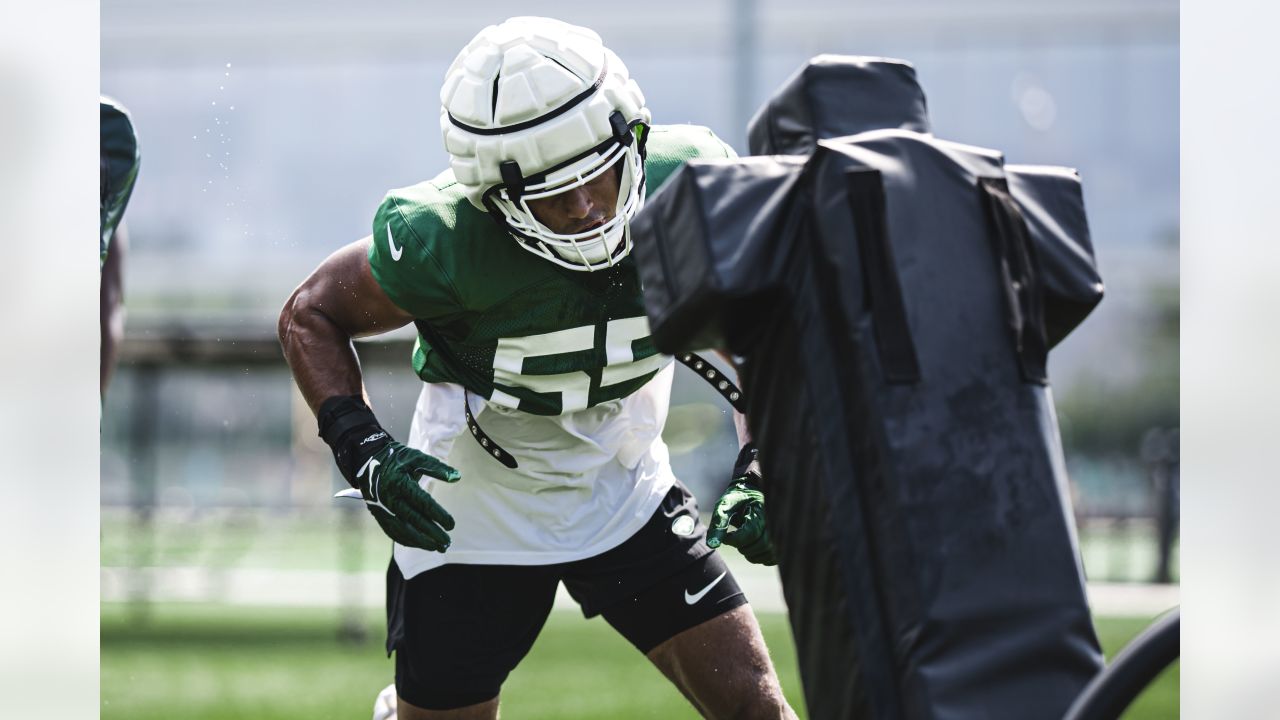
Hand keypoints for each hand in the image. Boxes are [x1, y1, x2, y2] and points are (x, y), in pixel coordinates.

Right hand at [318, 395, 461, 551]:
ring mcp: (384, 509)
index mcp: (400, 483)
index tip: (451, 525)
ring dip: (421, 542)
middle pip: (414, 520)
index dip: (438, 515)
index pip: (423, 503)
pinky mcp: (380, 516)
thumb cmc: (398, 459)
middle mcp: (391, 499)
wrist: (369, 462)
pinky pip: (394, 532)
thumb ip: (437, 468)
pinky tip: (422, 545)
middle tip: (447, 542)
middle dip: (432, 533)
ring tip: (438, 548)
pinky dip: (408, 541)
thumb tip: (457, 477)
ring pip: (403, 530)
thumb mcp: (417, 458)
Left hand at [706, 444, 776, 565]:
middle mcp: (775, 521)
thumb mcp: (726, 504)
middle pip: (762, 544)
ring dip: (751, 555)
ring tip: (742, 545)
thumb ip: (719, 522)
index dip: (734, 540)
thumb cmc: (738, 498)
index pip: (750, 533)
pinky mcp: (781, 540)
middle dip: (743, 548)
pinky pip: (774, 558)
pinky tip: (752, 549)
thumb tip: (712, 544)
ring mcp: (780, 531)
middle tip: (734, 540)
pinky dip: (761, 558)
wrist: (754, 490)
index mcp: (761, 510)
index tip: (725, 537)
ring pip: (769, 553)